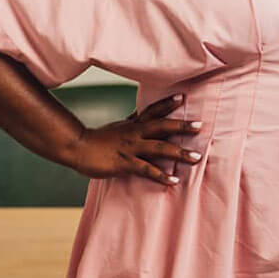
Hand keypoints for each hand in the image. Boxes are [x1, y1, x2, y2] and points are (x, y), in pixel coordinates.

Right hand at [67, 93, 203, 185]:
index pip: (153, 110)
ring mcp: (131, 148)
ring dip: (179, 152)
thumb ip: (131, 119)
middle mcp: (135, 132)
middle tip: (200, 125)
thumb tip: (140, 111)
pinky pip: (147, 169)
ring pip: (159, 148)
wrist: (78, 147)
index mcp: (133, 123)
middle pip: (162, 126)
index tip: (183, 97)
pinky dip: (161, 175)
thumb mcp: (118, 125)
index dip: (168, 103)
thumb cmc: (99, 138)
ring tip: (196, 157)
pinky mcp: (125, 164)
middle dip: (182, 126)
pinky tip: (174, 180)